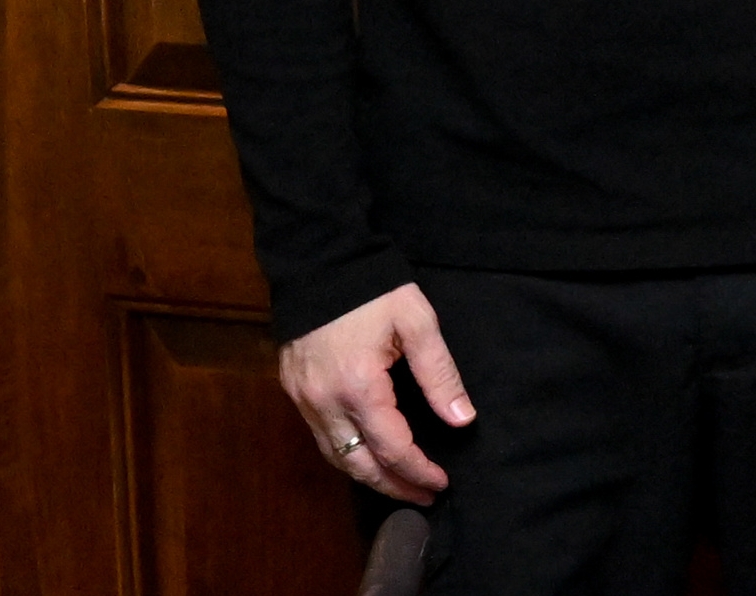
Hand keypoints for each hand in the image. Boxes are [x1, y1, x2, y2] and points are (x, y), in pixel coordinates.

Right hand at [279, 283, 471, 503]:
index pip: (392, 448)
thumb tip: (463, 419)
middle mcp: (324, 402)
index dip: (418, 471)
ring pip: (334, 456)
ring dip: (367, 475)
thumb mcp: (418, 323)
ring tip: (399, 482)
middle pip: (358, 464)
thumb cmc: (374, 289)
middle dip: (393, 485)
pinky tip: (367, 454)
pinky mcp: (293, 390)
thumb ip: (440, 375)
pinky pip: (320, 437)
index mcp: (359, 387)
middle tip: (423, 495)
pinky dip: (346, 454)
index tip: (442, 482)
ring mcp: (303, 399)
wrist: (319, 260)